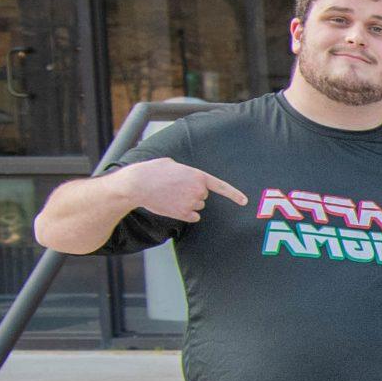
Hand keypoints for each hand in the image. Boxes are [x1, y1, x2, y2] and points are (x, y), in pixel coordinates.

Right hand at [120, 157, 245, 220]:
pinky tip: (172, 206)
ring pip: (198, 206)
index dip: (234, 194)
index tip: (244, 201)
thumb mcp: (172, 163)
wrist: (137, 184)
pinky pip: (193, 217)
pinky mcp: (184, 214)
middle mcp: (198, 190)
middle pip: (203, 197)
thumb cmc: (152, 171)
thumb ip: (186, 171)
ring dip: (188, 203)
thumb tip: (186, 176)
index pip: (221, 186)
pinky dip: (186, 214)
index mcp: (198, 176)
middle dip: (192, 193)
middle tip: (174, 188)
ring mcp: (192, 203)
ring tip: (170, 195)